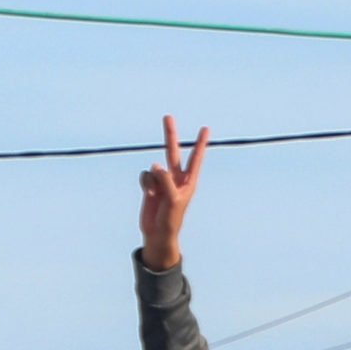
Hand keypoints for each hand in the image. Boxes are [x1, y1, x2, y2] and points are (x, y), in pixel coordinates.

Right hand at [138, 115, 208, 267]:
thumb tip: (155, 165)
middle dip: (170, 134)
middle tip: (168, 116)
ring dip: (152, 180)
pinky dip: (145, 184)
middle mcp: (175, 177)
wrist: (158, 232)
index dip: (200, 143)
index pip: (195, 158)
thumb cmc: (171, 218)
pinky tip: (148, 194)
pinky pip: (145, 176)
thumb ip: (165, 180)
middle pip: (172, 151)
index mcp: (188, 181)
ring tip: (155, 195)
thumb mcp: (172, 199)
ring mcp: (162, 180)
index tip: (206, 128)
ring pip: (154, 168)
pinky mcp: (149, 185)